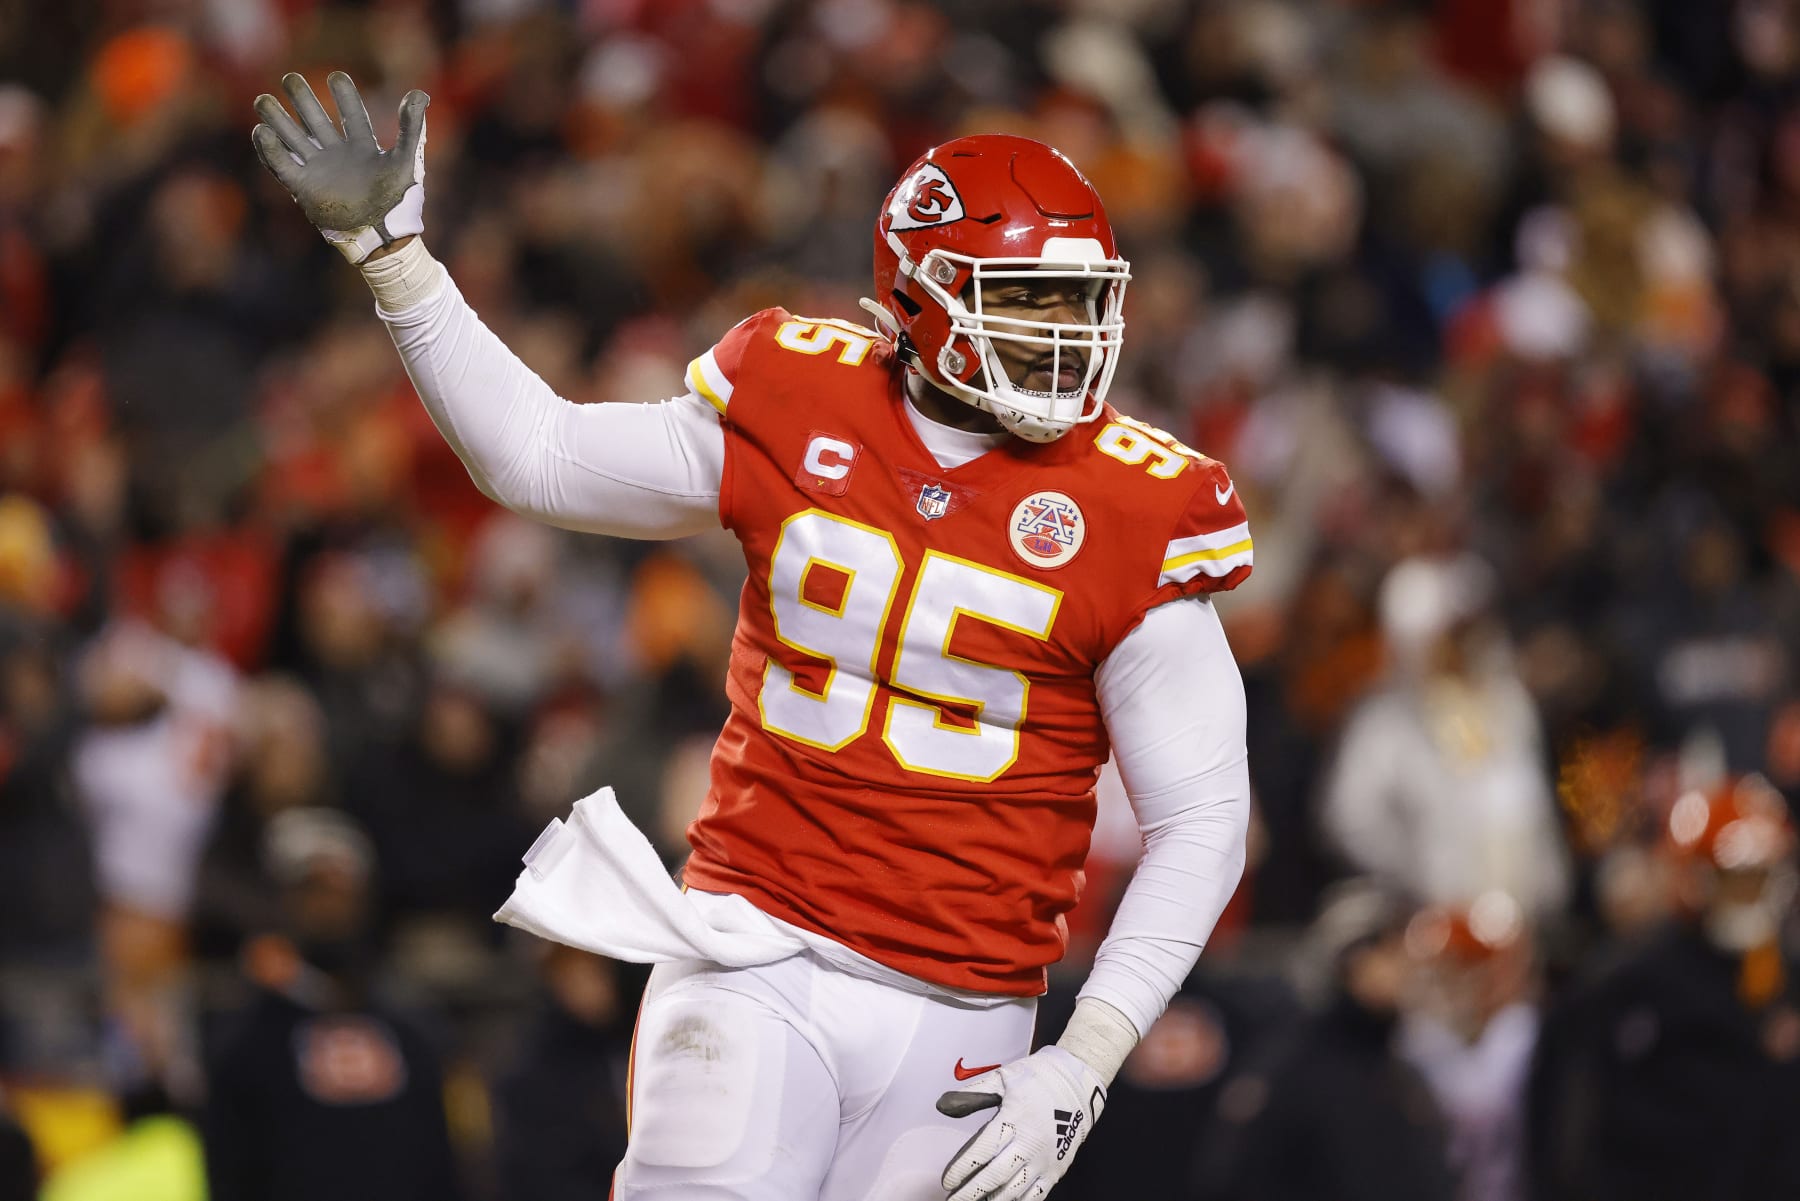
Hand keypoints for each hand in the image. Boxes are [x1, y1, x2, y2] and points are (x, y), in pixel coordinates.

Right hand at [252, 71, 428, 263]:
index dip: (344, 95)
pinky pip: (283, 166)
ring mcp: (321, 171)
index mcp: (364, 149)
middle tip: (290, 78)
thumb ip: (411, 128)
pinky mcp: (305, 189)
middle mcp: (339, 156)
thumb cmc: (398, 200)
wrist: (383, 236)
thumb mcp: (406, 160)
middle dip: (303, 100)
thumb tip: (419, 93)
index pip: (352, 115)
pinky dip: (270, 151)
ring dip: (278, 120)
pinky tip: (260, 132)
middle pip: (316, 121)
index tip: (336, 76)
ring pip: (294, 139)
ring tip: (263, 100)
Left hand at [936, 1045, 1105, 1200]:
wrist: (1079, 1083)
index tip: (948, 1181)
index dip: (962, 1169)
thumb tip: (942, 1104)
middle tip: (954, 1200)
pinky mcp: (1056, 1168)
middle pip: (995, 1176)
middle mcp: (1029, 1143)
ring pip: (1014, 1191)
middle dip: (971, 1192)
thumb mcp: (1003, 1077)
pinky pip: (1037, 1195)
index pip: (982, 1151)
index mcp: (1013, 1119)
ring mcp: (1044, 1159)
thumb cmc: (1039, 1078)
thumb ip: (972, 1093)